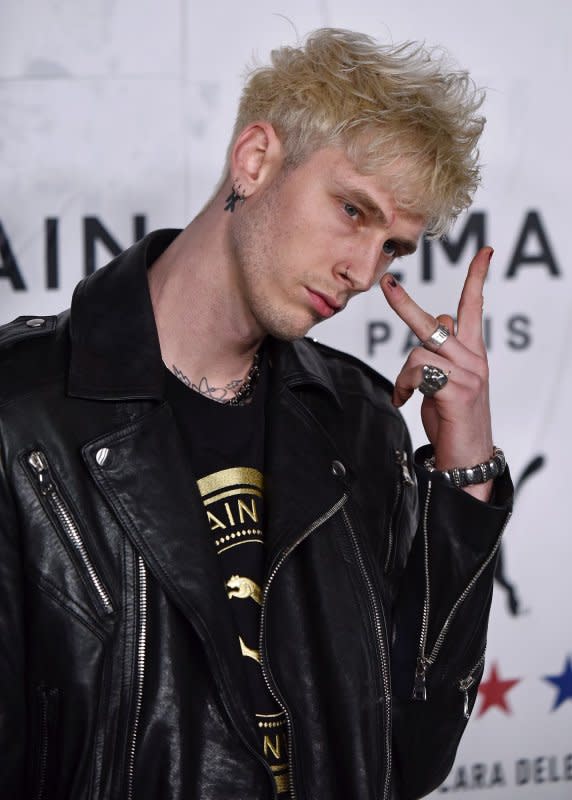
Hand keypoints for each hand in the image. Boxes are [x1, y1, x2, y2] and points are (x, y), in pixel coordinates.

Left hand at [380, 247, 493, 499]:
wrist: (468, 458)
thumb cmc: (454, 418)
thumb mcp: (449, 380)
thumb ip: (442, 352)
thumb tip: (433, 327)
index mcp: (473, 352)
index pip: (474, 307)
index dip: (477, 278)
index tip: (484, 252)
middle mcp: (473, 358)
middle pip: (437, 321)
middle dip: (404, 304)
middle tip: (385, 285)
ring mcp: (467, 373)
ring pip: (418, 352)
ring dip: (405, 374)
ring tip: (408, 393)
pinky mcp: (455, 389)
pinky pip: (416, 372)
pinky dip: (404, 387)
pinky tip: (406, 401)